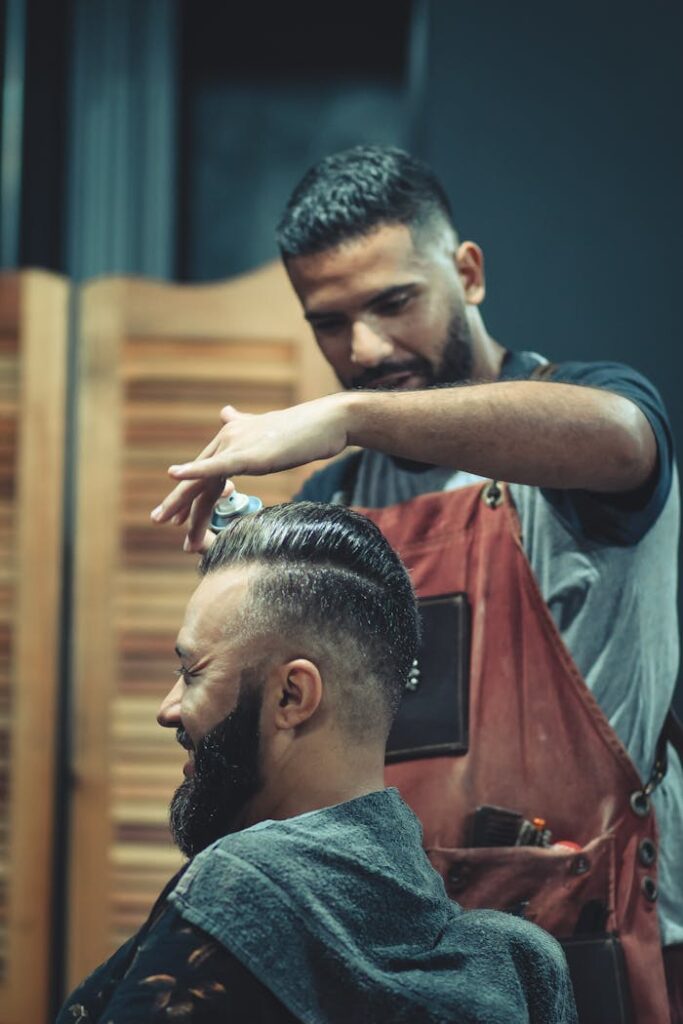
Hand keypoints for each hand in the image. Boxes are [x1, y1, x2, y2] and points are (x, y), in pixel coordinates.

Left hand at [150, 395, 348, 550]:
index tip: (176, 514)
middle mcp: (227, 437)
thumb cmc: (304, 431)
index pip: (203, 470)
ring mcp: (236, 444)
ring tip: (171, 526)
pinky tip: (175, 474)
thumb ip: (243, 424)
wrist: (327, 422)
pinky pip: (216, 465)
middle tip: (160, 520)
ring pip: (204, 480)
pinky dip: (193, 470)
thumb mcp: (266, 430)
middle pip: (198, 477)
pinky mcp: (248, 452)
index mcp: (231, 436)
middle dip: (178, 502)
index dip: (188, 492)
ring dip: (186, 505)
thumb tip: (225, 411)